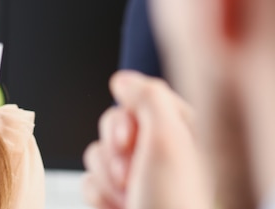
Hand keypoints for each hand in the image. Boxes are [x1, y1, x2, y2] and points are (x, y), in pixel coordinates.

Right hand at [82, 70, 212, 208]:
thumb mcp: (168, 140)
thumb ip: (146, 98)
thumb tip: (122, 79)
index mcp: (185, 132)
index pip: (143, 98)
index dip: (130, 116)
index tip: (135, 135)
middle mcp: (162, 153)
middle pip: (113, 125)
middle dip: (115, 150)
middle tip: (133, 171)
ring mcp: (139, 178)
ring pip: (97, 153)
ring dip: (107, 178)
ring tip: (129, 197)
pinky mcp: (119, 198)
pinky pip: (90, 180)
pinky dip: (101, 196)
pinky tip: (119, 208)